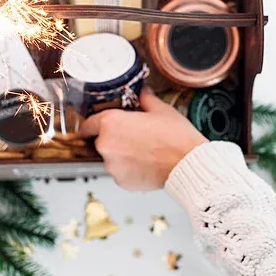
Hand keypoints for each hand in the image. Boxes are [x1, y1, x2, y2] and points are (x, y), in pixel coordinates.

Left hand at [79, 90, 206, 190]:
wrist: (187, 164)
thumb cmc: (175, 137)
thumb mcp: (160, 109)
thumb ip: (145, 99)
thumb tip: (142, 93)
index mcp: (111, 123)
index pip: (88, 123)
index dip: (93, 123)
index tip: (95, 125)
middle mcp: (106, 145)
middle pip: (101, 140)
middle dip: (114, 138)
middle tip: (133, 136)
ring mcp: (112, 166)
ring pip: (111, 158)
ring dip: (121, 155)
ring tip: (143, 151)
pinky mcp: (121, 181)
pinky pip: (120, 172)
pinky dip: (128, 169)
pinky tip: (145, 163)